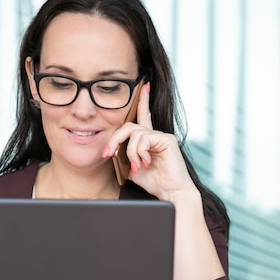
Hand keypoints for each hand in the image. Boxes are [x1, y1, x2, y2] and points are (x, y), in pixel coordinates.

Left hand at [103, 82, 195, 200]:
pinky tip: (146, 163)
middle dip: (114, 139)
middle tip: (108, 154)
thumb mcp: (132, 168)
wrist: (171, 193)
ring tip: (137, 166)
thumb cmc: (155, 183)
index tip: (144, 86)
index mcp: (148, 140)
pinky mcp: (166, 139)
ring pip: (134, 133)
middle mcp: (156, 135)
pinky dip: (139, 152)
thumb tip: (113, 151)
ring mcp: (162, 136)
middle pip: (129, 125)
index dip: (143, 100)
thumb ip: (124, 157)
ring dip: (130, 152)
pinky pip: (143, 139)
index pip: (143, 116)